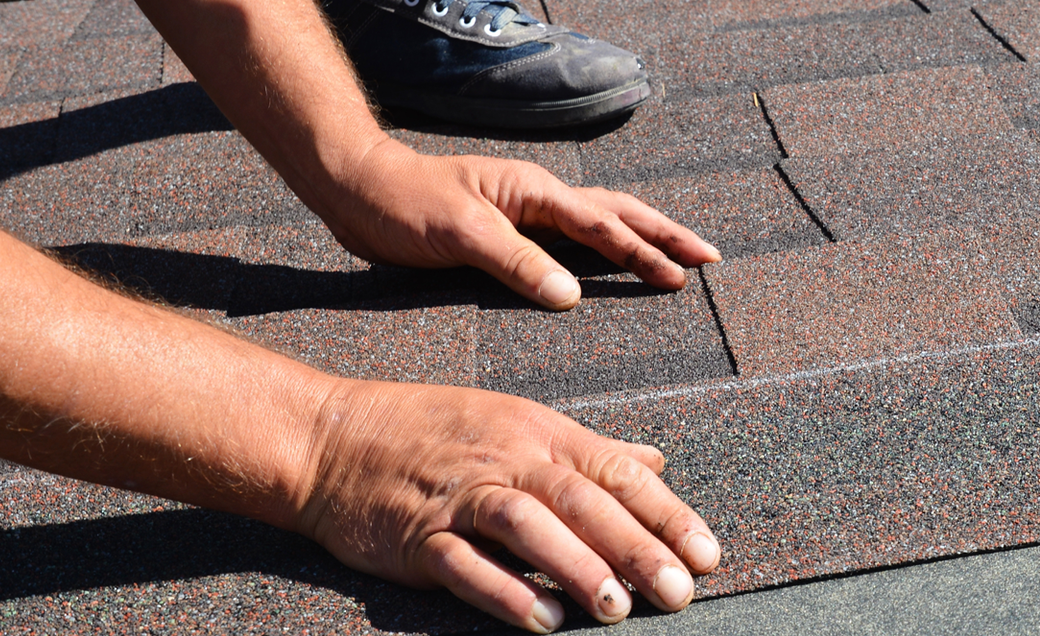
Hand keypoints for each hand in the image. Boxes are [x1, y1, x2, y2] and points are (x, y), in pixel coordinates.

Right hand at [296, 377, 721, 631]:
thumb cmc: (433, 432)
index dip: (667, 514)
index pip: (618, 472)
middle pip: (583, 501)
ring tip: (616, 609)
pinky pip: (466, 565)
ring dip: (577, 568)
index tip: (707, 555)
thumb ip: (590, 450)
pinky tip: (542, 621)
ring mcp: (460, 497)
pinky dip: (506, 592)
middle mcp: (506, 459)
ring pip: (529, 526)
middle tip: (679, 592)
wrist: (332, 438)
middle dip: (637, 548)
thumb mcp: (518, 423)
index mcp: (540, 432)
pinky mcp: (418, 536)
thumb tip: (655, 462)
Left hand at [306, 137, 721, 309]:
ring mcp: (527, 212)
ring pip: (601, 221)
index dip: (643, 253)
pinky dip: (606, 248)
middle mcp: (538, 198)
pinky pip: (573, 239)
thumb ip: (517, 263)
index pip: (602, 226)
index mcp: (534, 193)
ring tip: (681, 256)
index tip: (680, 277)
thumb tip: (572, 296)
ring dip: (643, 237)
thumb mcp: (459, 234)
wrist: (356, 189)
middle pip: (619, 213)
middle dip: (666, 235)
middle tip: (710, 258)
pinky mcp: (511, 231)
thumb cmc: (401, 206)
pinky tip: (616, 264)